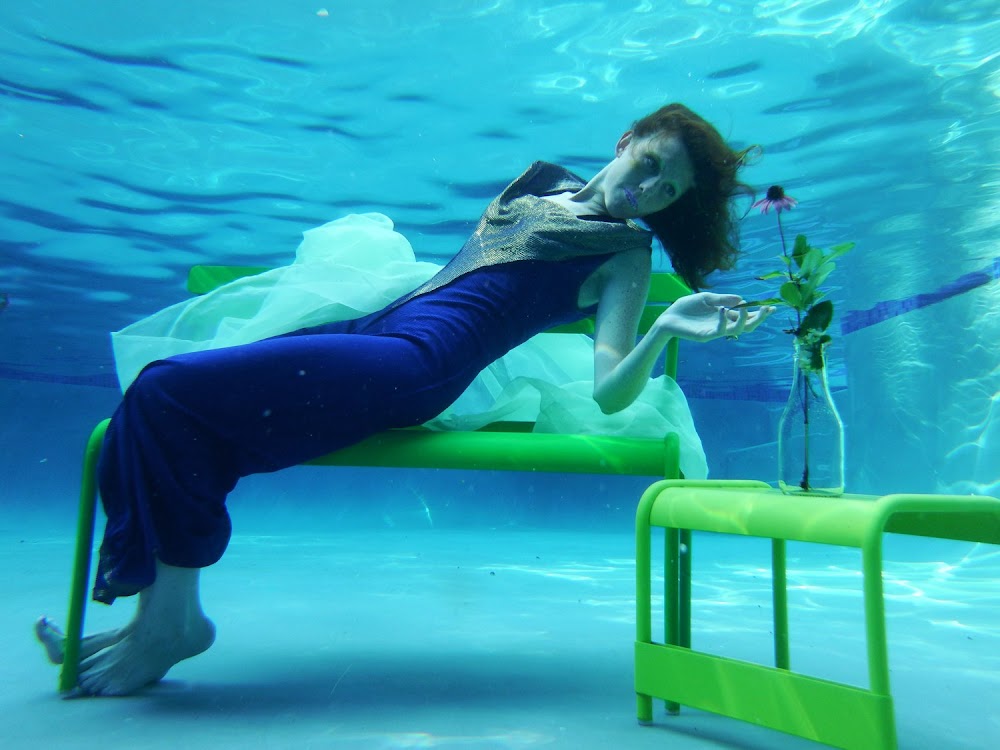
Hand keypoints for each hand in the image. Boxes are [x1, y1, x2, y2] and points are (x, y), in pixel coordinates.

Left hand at [654, 292, 774, 342]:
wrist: (668, 317)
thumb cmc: (686, 307)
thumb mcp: (706, 298)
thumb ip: (723, 299)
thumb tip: (742, 299)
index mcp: (725, 314)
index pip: (746, 315)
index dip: (759, 312)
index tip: (771, 307)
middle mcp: (723, 324)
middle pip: (747, 325)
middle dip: (759, 318)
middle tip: (767, 310)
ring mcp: (716, 331)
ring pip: (737, 330)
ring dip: (745, 320)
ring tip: (747, 308)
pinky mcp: (706, 335)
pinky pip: (720, 330)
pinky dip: (724, 320)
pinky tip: (723, 310)